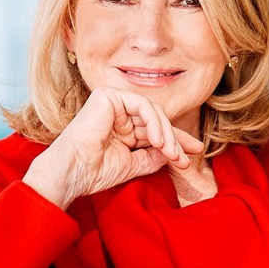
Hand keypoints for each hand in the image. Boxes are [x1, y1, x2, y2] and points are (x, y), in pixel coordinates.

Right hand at [23, 87, 203, 207]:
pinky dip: (154, 122)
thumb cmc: (96, 171)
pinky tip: (159, 141)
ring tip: (172, 153)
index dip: (176, 141)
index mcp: (121, 129)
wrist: (74, 172)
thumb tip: (176, 152)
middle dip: (176, 139)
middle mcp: (117, 114)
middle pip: (157, 120)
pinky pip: (143, 105)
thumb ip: (155, 155)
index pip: (154, 130)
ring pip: (153, 112)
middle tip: (186, 157)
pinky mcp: (109, 95)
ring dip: (167, 134)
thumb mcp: (135, 164)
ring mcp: (112, 102)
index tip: (194, 152)